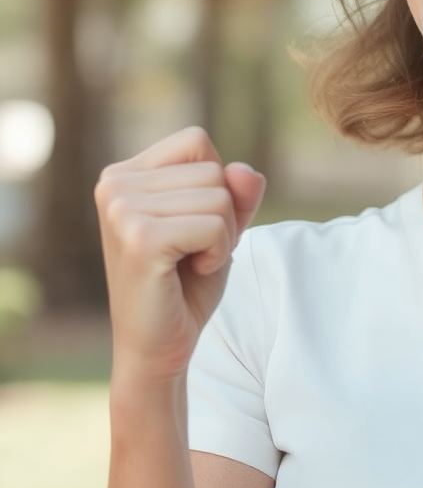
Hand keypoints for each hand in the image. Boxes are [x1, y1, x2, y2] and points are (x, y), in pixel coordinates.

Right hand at [95, 126, 265, 386]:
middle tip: (191, 251)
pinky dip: (218, 252)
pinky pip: (215, 225)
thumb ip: (239, 191)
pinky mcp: (139, 238)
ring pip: (219, 196)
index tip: (192, 224)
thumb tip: (243, 170)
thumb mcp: (222, 224)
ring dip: (222, 236)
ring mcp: (121, 209)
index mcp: (125, 173)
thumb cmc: (187, 282)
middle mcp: (114, 184)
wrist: (158, 347)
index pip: (197, 140)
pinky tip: (190, 272)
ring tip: (189, 262)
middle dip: (223, 214)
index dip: (216, 184)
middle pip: (213, 169)